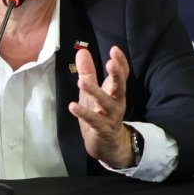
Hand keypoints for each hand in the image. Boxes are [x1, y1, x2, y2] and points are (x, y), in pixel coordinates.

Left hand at [69, 46, 134, 166]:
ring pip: (106, 104)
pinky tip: (72, 106)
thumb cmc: (100, 115)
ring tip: (82, 81)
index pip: (121, 75)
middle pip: (119, 87)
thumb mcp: (91, 93)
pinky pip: (94, 121)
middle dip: (116, 75)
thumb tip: (82, 51)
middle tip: (110, 63)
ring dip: (95, 92)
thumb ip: (88, 73)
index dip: (120, 62)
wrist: (108, 145)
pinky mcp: (103, 130)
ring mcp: (111, 117)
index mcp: (115, 92)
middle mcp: (116, 103)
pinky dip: (84, 113)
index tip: (115, 49)